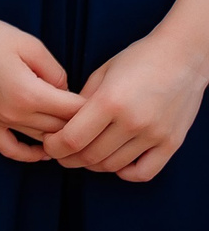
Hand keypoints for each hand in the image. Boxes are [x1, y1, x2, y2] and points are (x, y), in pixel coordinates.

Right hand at [0, 0, 83, 161]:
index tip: (106, 102)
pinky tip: (43, 150)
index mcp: (30, 93)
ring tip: (75, 129)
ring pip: (41, 140)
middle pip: (61, 129)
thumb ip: (55, 71)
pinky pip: (10, 149)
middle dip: (81, 123)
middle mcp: (14, 114)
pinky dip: (29, 154)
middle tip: (96, 116)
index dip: (94, 109)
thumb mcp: (30, 45)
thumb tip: (65, 91)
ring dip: (60, 137)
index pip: (75, 112)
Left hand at [44, 25, 208, 179]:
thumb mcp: (102, 73)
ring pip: (113, 166)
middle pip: (90, 156)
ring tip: (84, 155)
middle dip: (68, 158)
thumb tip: (64, 124)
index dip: (54, 146)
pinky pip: (144, 172)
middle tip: (61, 153)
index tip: (49, 143)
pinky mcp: (171, 143)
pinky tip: (116, 162)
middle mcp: (132, 122)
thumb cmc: (138, 60)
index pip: (72, 138)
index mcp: (109, 101)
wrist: (183, 57)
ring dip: (93, 165)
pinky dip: (125, 173)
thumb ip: (82, 100)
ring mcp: (154, 135)